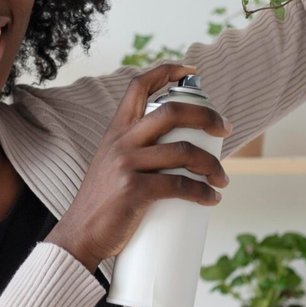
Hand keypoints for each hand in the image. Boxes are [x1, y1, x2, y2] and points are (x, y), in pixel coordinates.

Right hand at [45, 62, 232, 269]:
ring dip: (212, 165)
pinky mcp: (133, 191)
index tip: (191, 70)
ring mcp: (126, 164)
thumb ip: (136, 150)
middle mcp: (120, 142)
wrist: (79, 236)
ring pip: (183, 152)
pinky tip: (211, 198)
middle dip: (207, 115)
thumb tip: (180, 150)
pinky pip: (179, 185)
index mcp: (115, 131)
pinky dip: (202, 193)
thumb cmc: (103, 204)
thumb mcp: (111, 164)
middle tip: (226, 129)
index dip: (166, 71)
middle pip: (172, 112)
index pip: (139, 86)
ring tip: (222, 178)